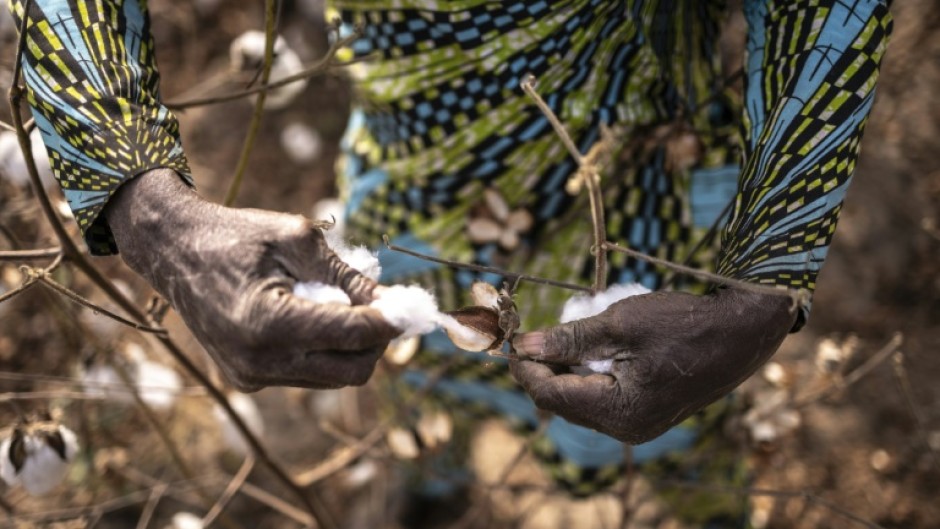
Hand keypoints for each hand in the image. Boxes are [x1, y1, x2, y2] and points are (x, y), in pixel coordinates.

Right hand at [104, 169, 398, 390]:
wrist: (173, 251)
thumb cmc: (237, 235)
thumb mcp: (298, 240)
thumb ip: (348, 276)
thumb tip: (394, 304)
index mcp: (271, 323)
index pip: (354, 335)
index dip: (390, 322)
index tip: (412, 307)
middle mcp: (261, 361)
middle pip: (352, 371)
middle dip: (375, 340)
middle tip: (380, 306)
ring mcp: (252, 376)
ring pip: (332, 377)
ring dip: (349, 345)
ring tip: (332, 302)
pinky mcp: (248, 380)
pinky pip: (307, 374)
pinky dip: (322, 350)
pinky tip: (306, 314)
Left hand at [511, 287, 796, 443]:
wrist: (741, 333)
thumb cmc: (683, 324)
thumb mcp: (620, 323)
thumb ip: (569, 338)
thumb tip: (524, 346)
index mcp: (619, 410)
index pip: (550, 394)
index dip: (524, 367)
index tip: (510, 338)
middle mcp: (626, 428)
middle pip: (562, 403)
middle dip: (541, 370)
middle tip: (528, 335)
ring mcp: (638, 425)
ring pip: (579, 402)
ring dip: (563, 372)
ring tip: (556, 338)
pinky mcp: (646, 414)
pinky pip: (601, 399)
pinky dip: (586, 375)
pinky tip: (586, 349)